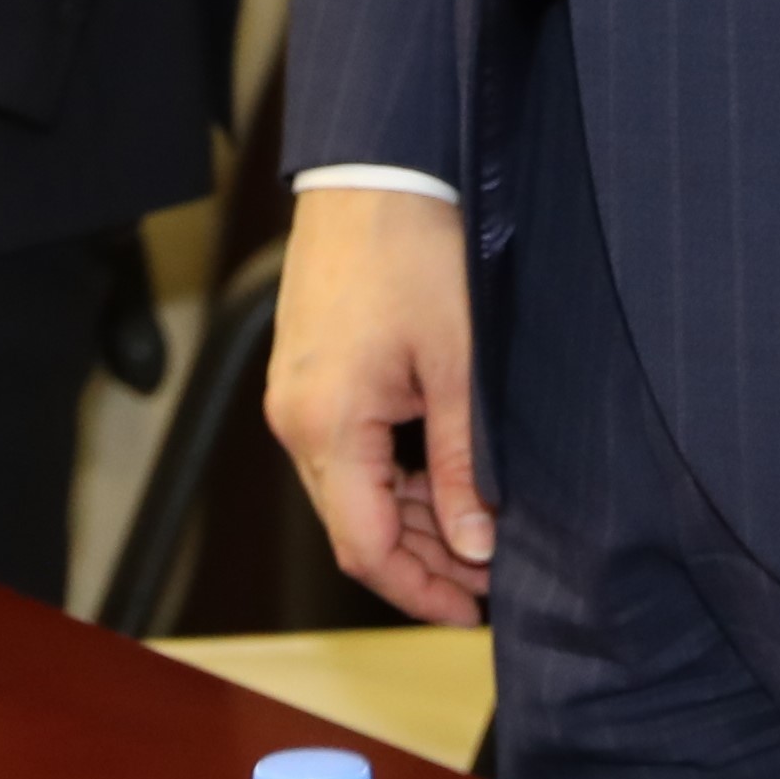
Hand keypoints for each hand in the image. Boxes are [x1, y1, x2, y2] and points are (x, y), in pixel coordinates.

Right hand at [265, 178, 495, 622]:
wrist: (374, 166)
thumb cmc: (415, 250)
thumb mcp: (458, 367)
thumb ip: (462, 465)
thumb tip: (474, 545)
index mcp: (326, 426)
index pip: (365, 549)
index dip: (418, 592)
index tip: (471, 611)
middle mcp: (294, 421)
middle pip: (351, 527)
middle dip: (420, 560)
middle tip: (487, 575)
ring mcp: (292, 398)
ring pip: (347, 492)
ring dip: (407, 518)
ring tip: (473, 528)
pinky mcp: (303, 376)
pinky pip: (340, 451)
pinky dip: (387, 477)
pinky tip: (438, 478)